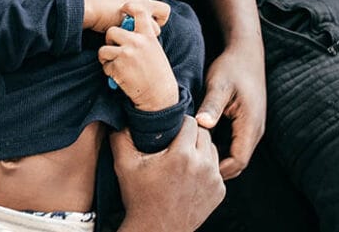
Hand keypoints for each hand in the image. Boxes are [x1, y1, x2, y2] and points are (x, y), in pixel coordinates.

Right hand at [83, 0, 176, 32]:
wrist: (88, 7)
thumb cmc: (95, 4)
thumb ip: (125, 5)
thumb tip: (127, 14)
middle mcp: (141, 0)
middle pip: (165, 9)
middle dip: (162, 20)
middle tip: (150, 24)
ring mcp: (140, 12)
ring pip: (156, 28)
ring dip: (146, 34)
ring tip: (132, 34)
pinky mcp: (137, 24)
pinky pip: (143, 36)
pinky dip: (137, 41)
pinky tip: (127, 40)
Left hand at [98, 3, 177, 110]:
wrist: (158, 94)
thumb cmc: (156, 72)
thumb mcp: (154, 49)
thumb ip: (142, 38)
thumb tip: (127, 28)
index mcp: (148, 36)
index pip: (139, 12)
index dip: (129, 6)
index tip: (123, 7)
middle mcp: (137, 42)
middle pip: (112, 31)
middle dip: (109, 40)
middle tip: (115, 49)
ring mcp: (126, 54)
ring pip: (103, 49)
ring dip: (106, 57)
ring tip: (115, 64)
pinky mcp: (117, 67)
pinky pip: (105, 65)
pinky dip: (109, 71)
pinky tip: (120, 76)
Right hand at [112, 116, 224, 231]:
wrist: (156, 230)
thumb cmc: (139, 198)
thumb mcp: (124, 166)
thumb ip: (121, 137)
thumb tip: (119, 118)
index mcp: (182, 155)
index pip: (190, 122)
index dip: (179, 122)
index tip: (169, 130)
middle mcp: (202, 165)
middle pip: (204, 133)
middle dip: (190, 135)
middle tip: (175, 144)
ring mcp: (214, 179)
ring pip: (212, 149)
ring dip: (200, 149)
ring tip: (182, 159)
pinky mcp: (219, 191)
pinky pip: (216, 168)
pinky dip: (205, 168)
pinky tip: (189, 176)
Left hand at [196, 44, 265, 179]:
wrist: (246, 52)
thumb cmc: (232, 67)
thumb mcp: (219, 84)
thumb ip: (211, 106)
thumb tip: (202, 124)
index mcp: (251, 125)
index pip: (238, 161)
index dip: (218, 169)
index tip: (195, 166)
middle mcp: (255, 131)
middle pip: (238, 164)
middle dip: (216, 168)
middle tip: (191, 166)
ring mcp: (252, 129)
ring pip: (236, 156)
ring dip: (218, 160)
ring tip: (193, 156)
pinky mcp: (246, 124)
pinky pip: (234, 146)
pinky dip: (220, 150)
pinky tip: (201, 143)